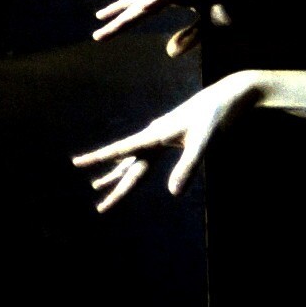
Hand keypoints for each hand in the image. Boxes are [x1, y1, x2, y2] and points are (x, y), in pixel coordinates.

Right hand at [72, 74, 258, 209]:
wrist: (229, 97)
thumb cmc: (217, 117)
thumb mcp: (205, 142)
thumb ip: (188, 166)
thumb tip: (173, 194)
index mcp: (156, 135)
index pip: (122, 150)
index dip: (99, 158)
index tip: (76, 163)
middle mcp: (153, 135)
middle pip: (129, 166)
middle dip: (115, 188)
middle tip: (100, 208)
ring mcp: (161, 136)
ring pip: (135, 161)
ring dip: (118, 176)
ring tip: (98, 187)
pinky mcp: (171, 137)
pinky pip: (148, 156)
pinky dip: (137, 165)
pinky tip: (128, 168)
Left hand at [90, 0, 284, 56]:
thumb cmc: (241, 3)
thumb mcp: (213, 27)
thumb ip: (191, 37)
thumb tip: (168, 52)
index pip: (146, 7)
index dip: (125, 17)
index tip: (105, 27)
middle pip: (140, 1)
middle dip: (118, 15)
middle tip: (96, 28)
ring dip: (128, 11)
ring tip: (108, 21)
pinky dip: (154, 1)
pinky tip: (139, 9)